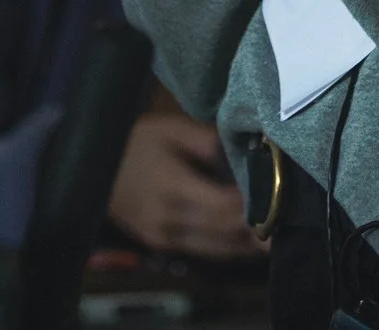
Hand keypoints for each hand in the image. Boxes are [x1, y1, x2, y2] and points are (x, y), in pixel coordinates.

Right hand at [104, 114, 264, 261]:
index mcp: (171, 186)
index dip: (252, 206)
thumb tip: (245, 155)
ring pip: (216, 247)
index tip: (278, 198)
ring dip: (246, 244)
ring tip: (275, 236)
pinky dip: (227, 247)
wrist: (92, 166)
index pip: (223, 205)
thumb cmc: (137, 141)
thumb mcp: (171, 129)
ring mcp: (163, 237)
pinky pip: (202, 251)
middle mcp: (168, 218)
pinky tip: (248, 241)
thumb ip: (209, 142)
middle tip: (287, 220)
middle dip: (257, 228)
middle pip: (223, 229)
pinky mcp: (160, 246)